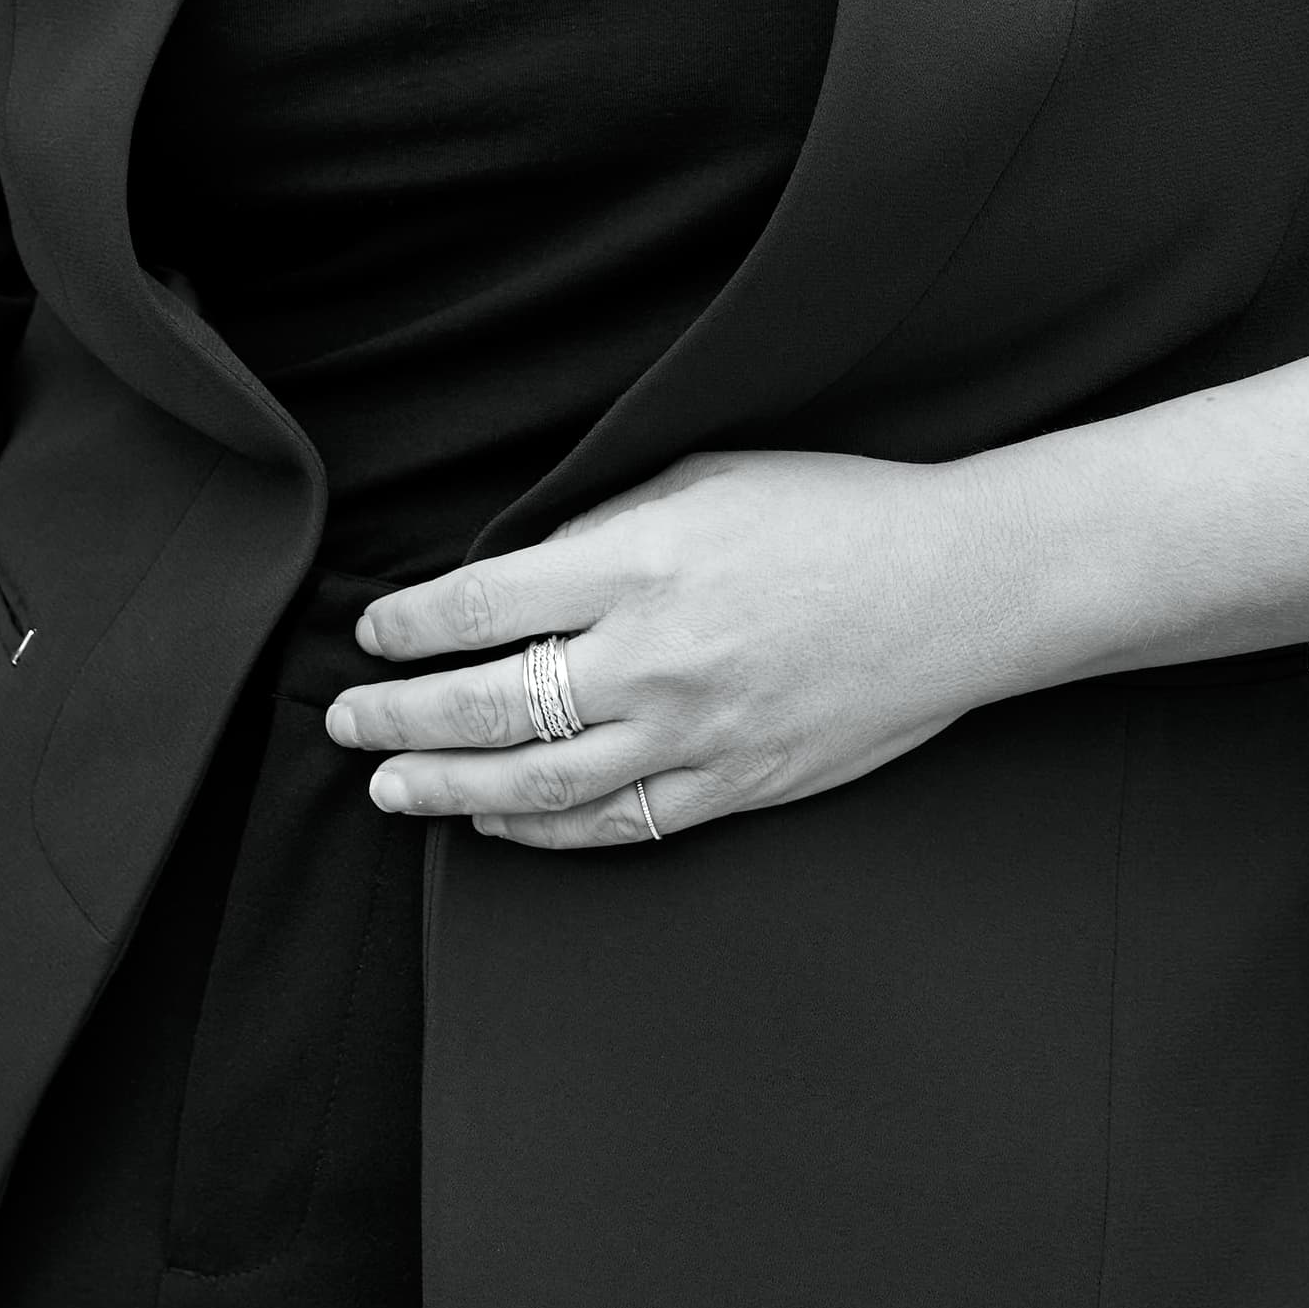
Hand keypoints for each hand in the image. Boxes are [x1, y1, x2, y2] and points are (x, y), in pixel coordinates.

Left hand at [325, 447, 995, 850]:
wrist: (962, 586)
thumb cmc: (838, 511)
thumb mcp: (709, 476)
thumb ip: (607, 523)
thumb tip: (525, 567)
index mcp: (643, 563)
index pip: (487, 604)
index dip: (412, 625)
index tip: (371, 632)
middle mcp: (656, 657)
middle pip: (491, 705)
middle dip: (402, 716)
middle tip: (346, 722)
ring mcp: (697, 733)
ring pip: (540, 783)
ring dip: (450, 788)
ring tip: (393, 787)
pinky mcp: (738, 785)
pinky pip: (618, 824)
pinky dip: (545, 831)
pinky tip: (498, 821)